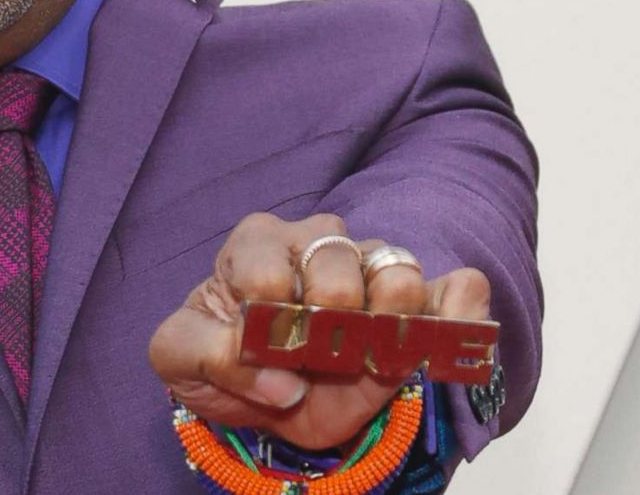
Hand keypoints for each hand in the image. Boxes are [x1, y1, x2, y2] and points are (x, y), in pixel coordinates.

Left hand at [148, 212, 489, 449]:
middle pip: (335, 267)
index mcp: (257, 243)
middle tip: (312, 355)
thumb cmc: (220, 356)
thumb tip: (279, 380)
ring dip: (386, 325)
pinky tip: (441, 342)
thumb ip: (202, 353)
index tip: (262, 344)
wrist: (267, 395)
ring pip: (398, 273)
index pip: (267, 267)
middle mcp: (318, 245)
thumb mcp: (178, 356)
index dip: (266, 318)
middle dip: (324, 325)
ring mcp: (373, 272)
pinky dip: (461, 315)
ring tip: (364, 355)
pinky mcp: (422, 307)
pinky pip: (460, 291)